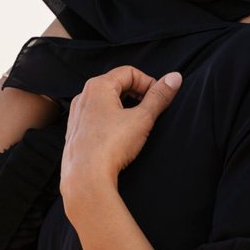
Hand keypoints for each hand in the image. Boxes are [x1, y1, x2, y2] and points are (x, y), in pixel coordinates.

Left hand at [61, 66, 182, 200]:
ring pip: (105, 102)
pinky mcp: (75, 133)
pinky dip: (111, 121)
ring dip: (124, 108)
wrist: (85, 177)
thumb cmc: (111, 145)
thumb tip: (174, 78)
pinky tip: (119, 138)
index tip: (159, 99)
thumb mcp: (142, 118)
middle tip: (151, 111)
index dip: (149, 82)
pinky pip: (96, 118)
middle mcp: (83, 96)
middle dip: (137, 94)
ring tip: (136, 125)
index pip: (129, 72)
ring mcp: (77, 115)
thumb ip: (159, 97)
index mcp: (98, 86)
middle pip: (116, 84)